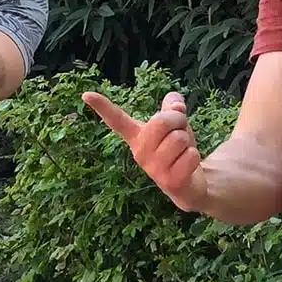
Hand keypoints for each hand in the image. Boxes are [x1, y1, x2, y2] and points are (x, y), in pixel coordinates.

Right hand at [82, 89, 205, 210]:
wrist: (190, 186)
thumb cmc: (177, 149)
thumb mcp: (176, 123)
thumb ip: (173, 107)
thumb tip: (175, 104)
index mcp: (137, 136)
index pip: (117, 120)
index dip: (102, 107)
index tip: (86, 95)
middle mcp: (140, 153)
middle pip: (161, 121)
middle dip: (179, 120)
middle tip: (181, 131)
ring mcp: (153, 170)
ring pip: (179, 138)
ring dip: (189, 141)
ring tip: (183, 152)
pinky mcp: (169, 182)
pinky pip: (190, 155)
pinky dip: (195, 156)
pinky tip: (188, 166)